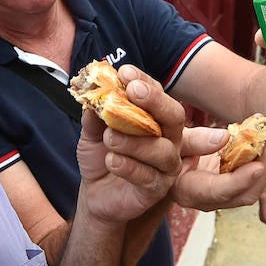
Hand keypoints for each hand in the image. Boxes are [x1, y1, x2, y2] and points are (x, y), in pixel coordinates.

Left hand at [74, 65, 185, 229]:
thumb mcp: (92, 132)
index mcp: (155, 118)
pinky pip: (148, 176)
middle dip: (155, 102)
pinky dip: (129, 166)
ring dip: (135, 141)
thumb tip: (94, 93)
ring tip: (109, 138)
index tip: (125, 72)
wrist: (94, 193)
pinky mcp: (158, 188)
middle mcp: (168, 138)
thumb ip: (95, 115)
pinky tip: (111, 161)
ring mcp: (166, 164)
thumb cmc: (100, 156)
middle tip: (132, 91)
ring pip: (162, 149)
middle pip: (174, 116)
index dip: (144, 81)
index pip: (157, 94)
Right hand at [171, 123, 265, 211]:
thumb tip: (226, 137)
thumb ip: (195, 140)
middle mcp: (208, 199)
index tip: (258, 166)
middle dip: (264, 166)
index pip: (219, 191)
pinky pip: (253, 175)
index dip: (240, 181)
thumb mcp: (173, 139)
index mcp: (188, 191)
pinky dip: (264, 156)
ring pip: (254, 186)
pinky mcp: (232, 183)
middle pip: (244, 194)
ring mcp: (223, 194)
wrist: (162, 154)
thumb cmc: (163, 146)